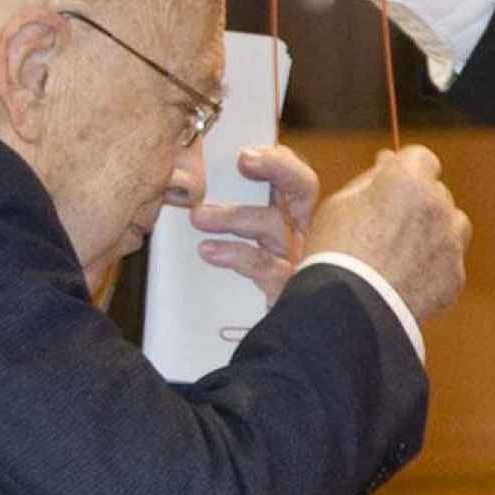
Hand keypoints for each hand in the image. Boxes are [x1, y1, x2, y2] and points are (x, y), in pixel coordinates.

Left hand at [190, 145, 319, 300]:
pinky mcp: (286, 289)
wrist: (278, 343)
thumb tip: (191, 187)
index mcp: (294, 217)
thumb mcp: (247, 244)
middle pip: (303, 188)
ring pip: (273, 225)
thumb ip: (232, 215)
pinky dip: (234, 254)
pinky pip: (263, 265)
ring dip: (234, 215)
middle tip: (243, 159)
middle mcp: (303, 234)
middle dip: (277, 167)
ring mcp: (298, 261)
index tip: (245, 151)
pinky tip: (208, 250)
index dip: (278, 159)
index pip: (296, 176)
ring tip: (199, 217)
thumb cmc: (253, 283)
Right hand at [305, 145, 471, 321]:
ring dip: (435, 232)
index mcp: (408, 181)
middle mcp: (438, 207)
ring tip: (402, 252)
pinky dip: (433, 268)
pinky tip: (406, 279)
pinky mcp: (454, 278)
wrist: (347, 313)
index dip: (405, 170)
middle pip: (437, 193)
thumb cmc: (335, 254)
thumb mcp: (339, 204)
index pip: (422, 158)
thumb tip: (388, 161)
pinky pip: (449, 263)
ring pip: (453, 226)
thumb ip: (370, 179)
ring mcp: (450, 244)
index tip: (390, 185)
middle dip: (418, 203)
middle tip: (386, 227)